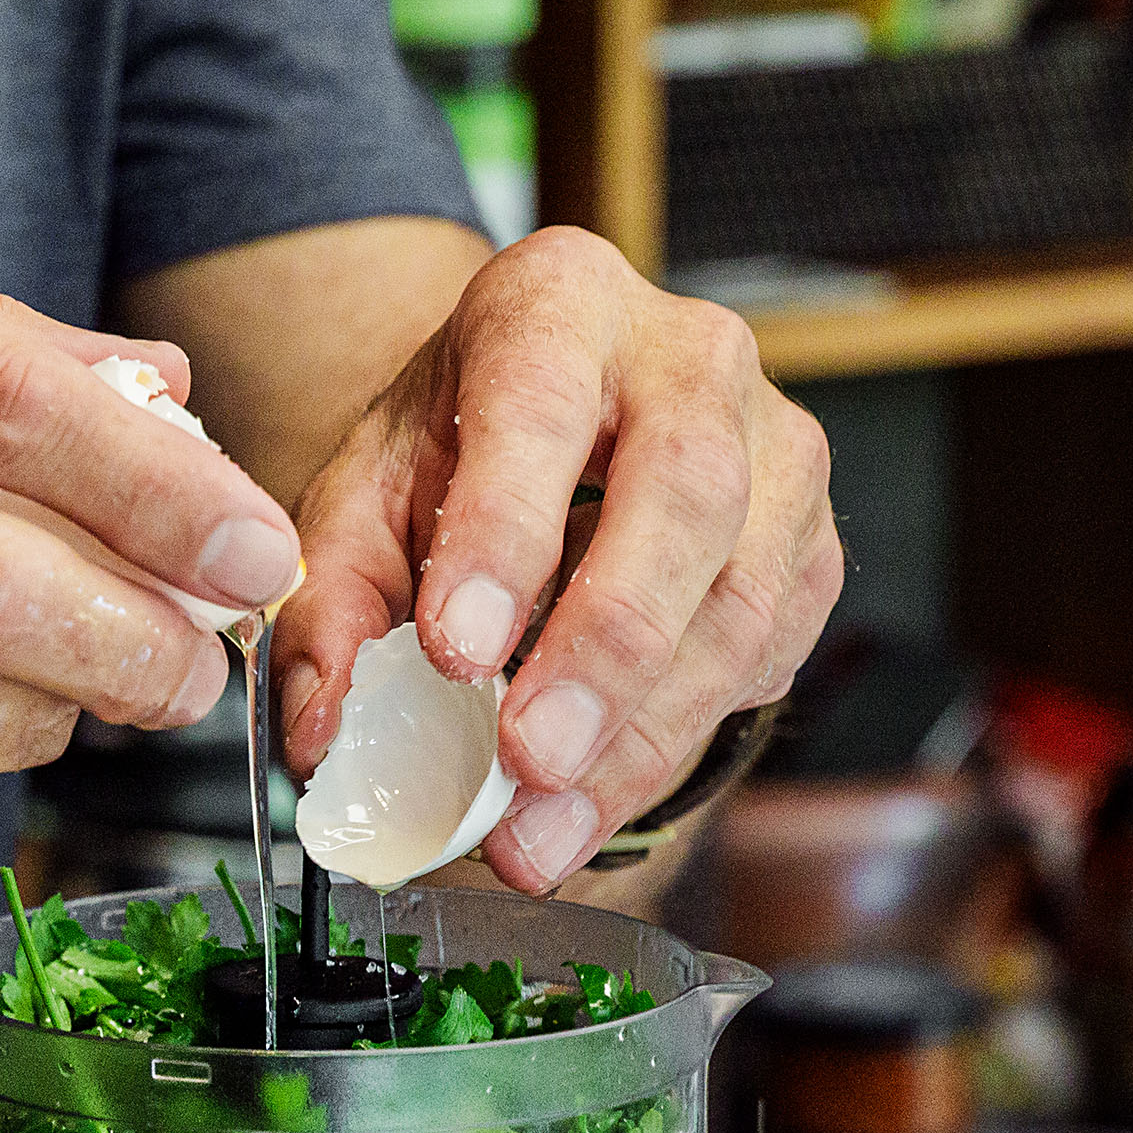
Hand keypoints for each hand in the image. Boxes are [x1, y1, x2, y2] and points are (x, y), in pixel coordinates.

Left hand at [275, 227, 841, 890]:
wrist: (555, 420)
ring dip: (639, 734)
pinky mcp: (812, 545)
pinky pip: (763, 659)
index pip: (540, 408)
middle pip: (681, 498)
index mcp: (559, 306)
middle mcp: (691, 359)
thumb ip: (329, 606)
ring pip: (740, 598)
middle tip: (529, 760)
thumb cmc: (461, 447)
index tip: (454, 650)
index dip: (504, 533)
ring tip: (542, 827)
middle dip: (604, 648)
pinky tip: (592, 798)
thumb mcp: (366, 496)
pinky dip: (672, 745)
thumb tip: (321, 734)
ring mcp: (775, 450)